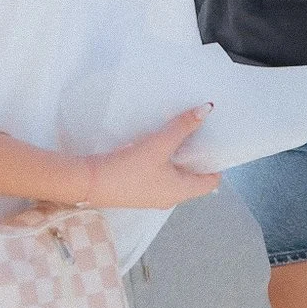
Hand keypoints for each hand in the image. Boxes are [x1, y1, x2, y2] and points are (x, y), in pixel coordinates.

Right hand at [79, 105, 219, 207]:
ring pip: (175, 174)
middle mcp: (170, 197)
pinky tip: (158, 143)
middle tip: (202, 133)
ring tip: (181, 133)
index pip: (210, 182)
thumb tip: (206, 110)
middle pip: (193, 177)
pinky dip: (163, 160)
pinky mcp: (137, 189)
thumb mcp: (159, 144)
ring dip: (179, 156)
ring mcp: (153, 195)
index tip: (217, 143)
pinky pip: (159, 174)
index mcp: (181, 192)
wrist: (89, 183)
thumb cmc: (129, 169)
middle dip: (198, 155)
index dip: (216, 163)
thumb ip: (183, 127)